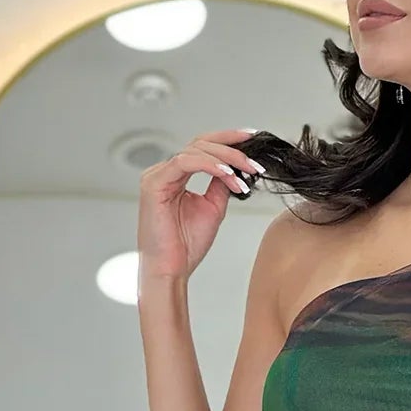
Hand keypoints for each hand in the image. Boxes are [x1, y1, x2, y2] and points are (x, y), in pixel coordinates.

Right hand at [137, 129, 263, 281]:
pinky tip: (228, 174)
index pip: (203, 147)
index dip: (228, 141)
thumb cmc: (186, 245)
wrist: (171, 270)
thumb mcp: (213, 209)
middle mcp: (164, 172)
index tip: (252, 140)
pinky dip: (210, 165)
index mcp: (176, 176)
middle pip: (200, 143)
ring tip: (247, 170)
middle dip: (232, 148)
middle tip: (256, 160)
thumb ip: (221, 185)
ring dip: (226, 159)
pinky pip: (185, 162)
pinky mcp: (154, 184)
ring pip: (195, 150)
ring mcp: (157, 175)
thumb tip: (236, 169)